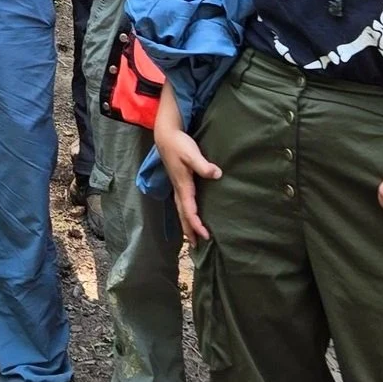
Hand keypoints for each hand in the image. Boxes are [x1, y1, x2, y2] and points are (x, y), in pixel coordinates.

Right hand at [153, 123, 220, 242]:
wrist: (166, 135)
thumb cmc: (179, 144)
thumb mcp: (191, 153)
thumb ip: (203, 165)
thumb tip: (216, 174)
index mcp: (182, 186)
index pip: (189, 210)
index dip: (196, 224)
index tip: (206, 236)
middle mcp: (178, 189)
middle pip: (182, 214)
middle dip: (189, 230)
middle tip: (196, 246)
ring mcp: (177, 185)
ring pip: (181, 209)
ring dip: (186, 224)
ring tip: (192, 236)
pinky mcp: (178, 181)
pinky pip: (181, 203)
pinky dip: (185, 213)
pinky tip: (189, 214)